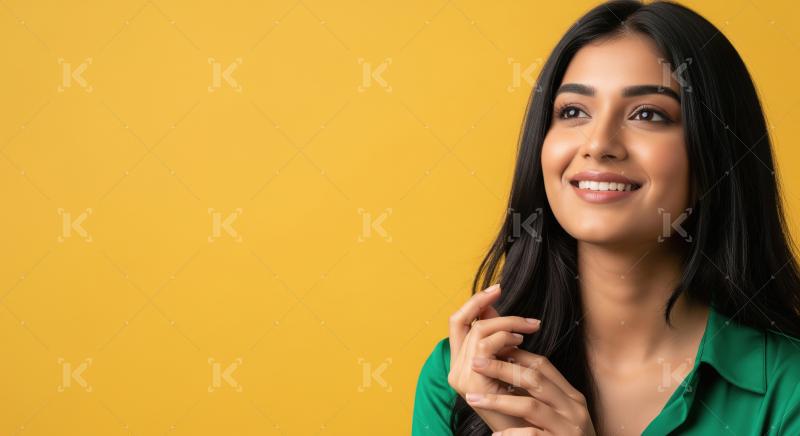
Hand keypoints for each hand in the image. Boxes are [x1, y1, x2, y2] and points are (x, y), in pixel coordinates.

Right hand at [448, 284, 542, 430]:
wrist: (524, 434)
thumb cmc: (518, 404)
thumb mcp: (506, 366)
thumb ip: (497, 340)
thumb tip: (492, 309)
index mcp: (459, 363)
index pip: (456, 322)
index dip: (474, 302)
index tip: (497, 289)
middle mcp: (455, 369)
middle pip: (468, 322)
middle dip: (499, 312)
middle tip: (528, 318)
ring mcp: (461, 376)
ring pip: (480, 332)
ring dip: (508, 325)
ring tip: (528, 331)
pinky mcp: (472, 382)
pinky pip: (487, 347)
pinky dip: (505, 339)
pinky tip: (521, 344)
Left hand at [465, 347, 595, 435]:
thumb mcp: (560, 415)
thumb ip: (541, 395)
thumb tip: (507, 368)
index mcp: (571, 397)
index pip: (543, 365)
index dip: (515, 355)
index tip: (490, 351)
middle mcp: (573, 409)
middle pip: (534, 378)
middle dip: (501, 369)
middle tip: (475, 364)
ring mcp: (568, 428)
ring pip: (529, 406)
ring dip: (497, 400)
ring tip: (473, 398)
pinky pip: (531, 435)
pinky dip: (511, 434)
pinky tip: (495, 435)